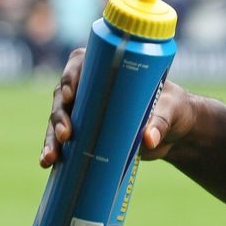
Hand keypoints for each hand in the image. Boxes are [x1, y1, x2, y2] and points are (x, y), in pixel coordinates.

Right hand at [40, 48, 195, 167]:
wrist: (177, 134)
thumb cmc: (175, 109)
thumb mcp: (172, 110)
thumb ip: (161, 122)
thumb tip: (149, 139)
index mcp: (112, 71)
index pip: (81, 63)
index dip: (71, 75)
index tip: (71, 93)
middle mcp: (93, 89)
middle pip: (64, 95)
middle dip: (60, 114)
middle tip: (67, 133)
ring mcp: (87, 112)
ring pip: (58, 119)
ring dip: (51, 136)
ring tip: (52, 157)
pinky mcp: (87, 134)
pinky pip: (63, 141)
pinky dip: (54, 150)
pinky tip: (48, 162)